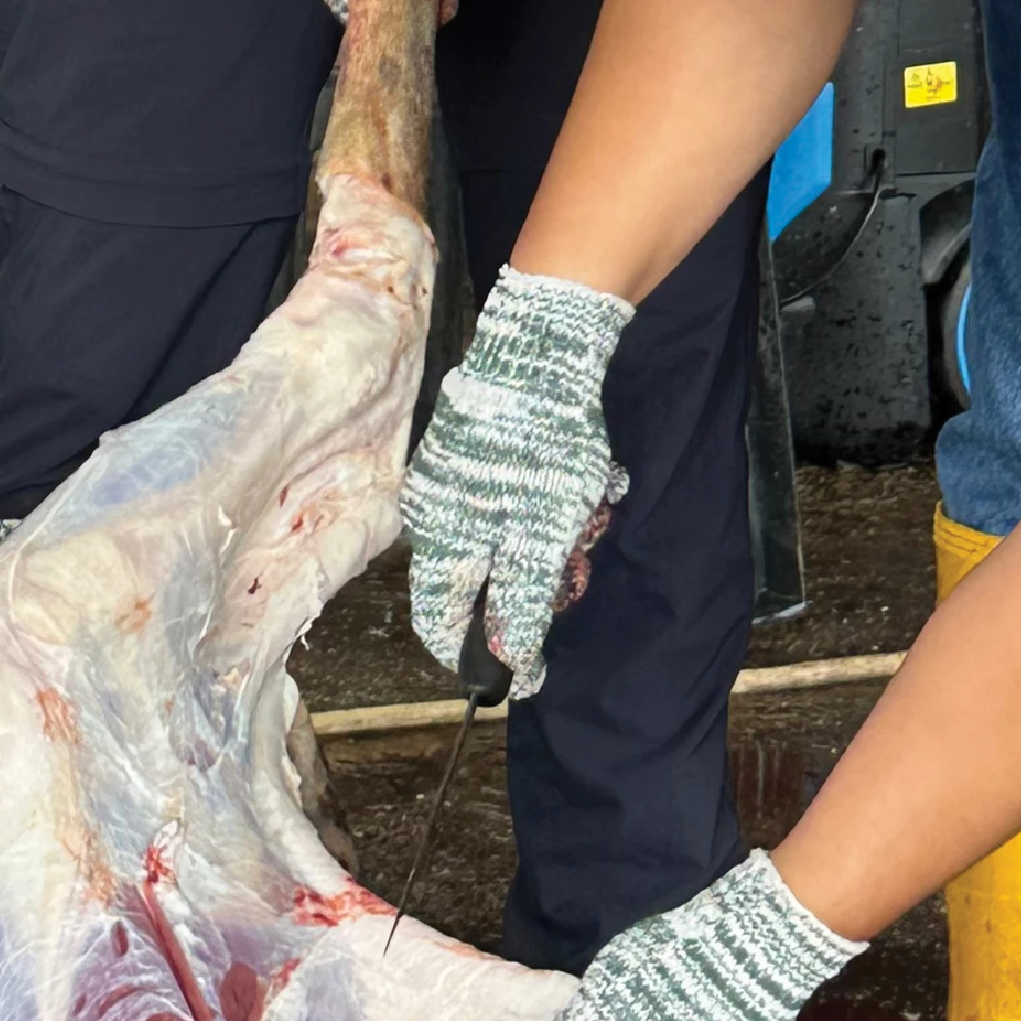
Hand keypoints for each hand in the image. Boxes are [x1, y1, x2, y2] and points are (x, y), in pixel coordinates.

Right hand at [401, 264, 633, 682]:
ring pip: (497, 539)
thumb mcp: (541, 536)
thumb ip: (522, 602)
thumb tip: (509, 665)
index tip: (526, 667)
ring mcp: (449, 477)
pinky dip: (541, 507)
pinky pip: (504, 502)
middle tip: (575, 565)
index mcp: (439, 539)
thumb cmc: (539, 450)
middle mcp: (432, 512)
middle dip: (529, 584)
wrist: (537, 353)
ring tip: (587, 511)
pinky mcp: (472, 450)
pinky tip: (579, 486)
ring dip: (543, 543)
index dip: (478, 652)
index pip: (438, 619)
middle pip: (478, 580)